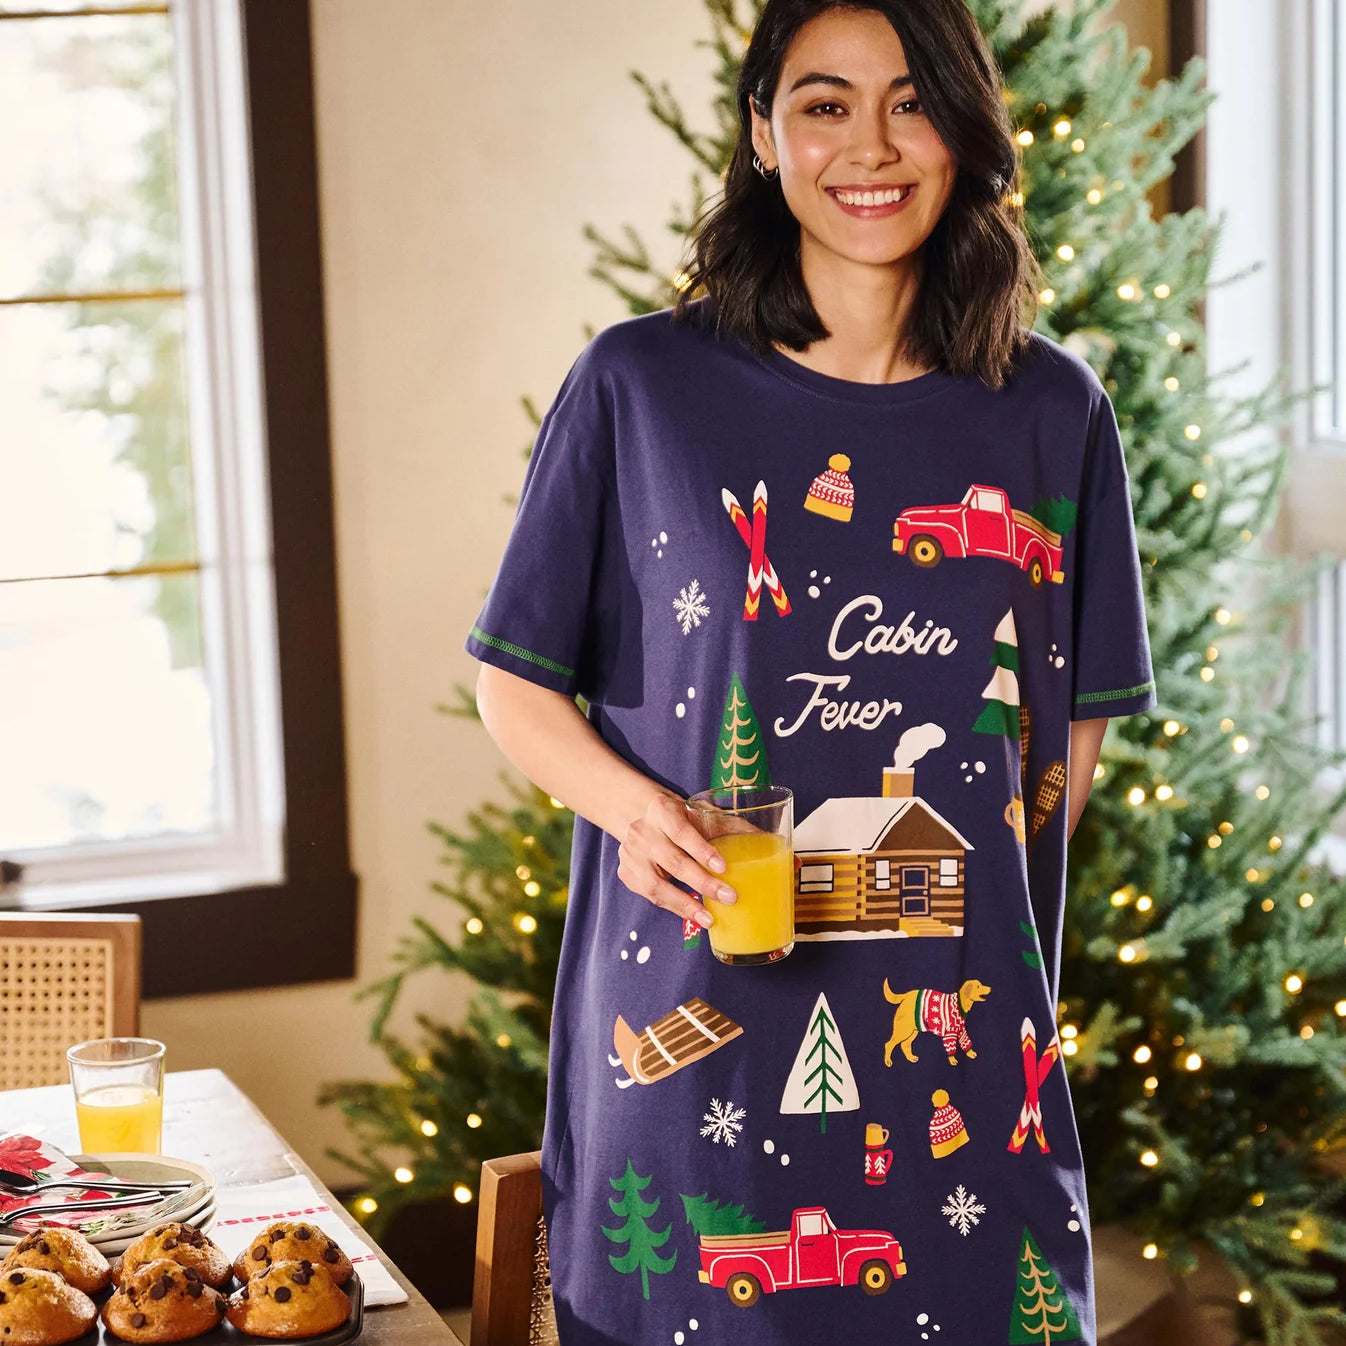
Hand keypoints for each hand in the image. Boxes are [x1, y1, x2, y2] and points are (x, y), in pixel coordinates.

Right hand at [617, 793, 735, 926]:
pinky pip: (652, 896)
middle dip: (703, 882)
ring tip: (709, 918)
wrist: (639, 816)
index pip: (681, 831)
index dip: (702, 850)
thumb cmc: (677, 817)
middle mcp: (641, 831)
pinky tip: (692, 915)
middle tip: (729, 897)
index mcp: (661, 811)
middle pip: (673, 861)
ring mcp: (630, 855)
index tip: (723, 867)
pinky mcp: (626, 874)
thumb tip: (771, 840)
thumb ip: (730, 826)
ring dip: (685, 904)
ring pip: (657, 885)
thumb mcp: (698, 813)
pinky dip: (674, 907)